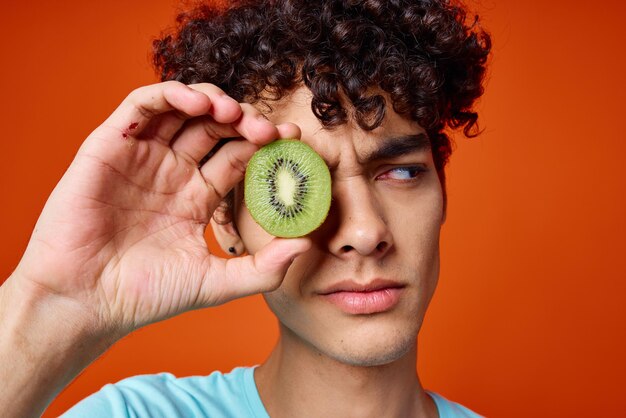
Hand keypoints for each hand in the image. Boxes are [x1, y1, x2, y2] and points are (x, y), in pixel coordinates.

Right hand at [11, 81, 310, 336]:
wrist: (86, 302)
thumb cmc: (145, 296)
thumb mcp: (216, 283)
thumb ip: (264, 269)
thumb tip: (306, 245)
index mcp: (195, 197)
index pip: (237, 156)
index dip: (264, 144)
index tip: (292, 138)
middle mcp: (171, 172)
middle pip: (215, 127)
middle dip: (245, 121)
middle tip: (268, 130)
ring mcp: (141, 157)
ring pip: (182, 108)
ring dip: (212, 100)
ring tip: (235, 113)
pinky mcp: (109, 146)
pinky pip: (142, 106)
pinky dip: (171, 94)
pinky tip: (199, 103)